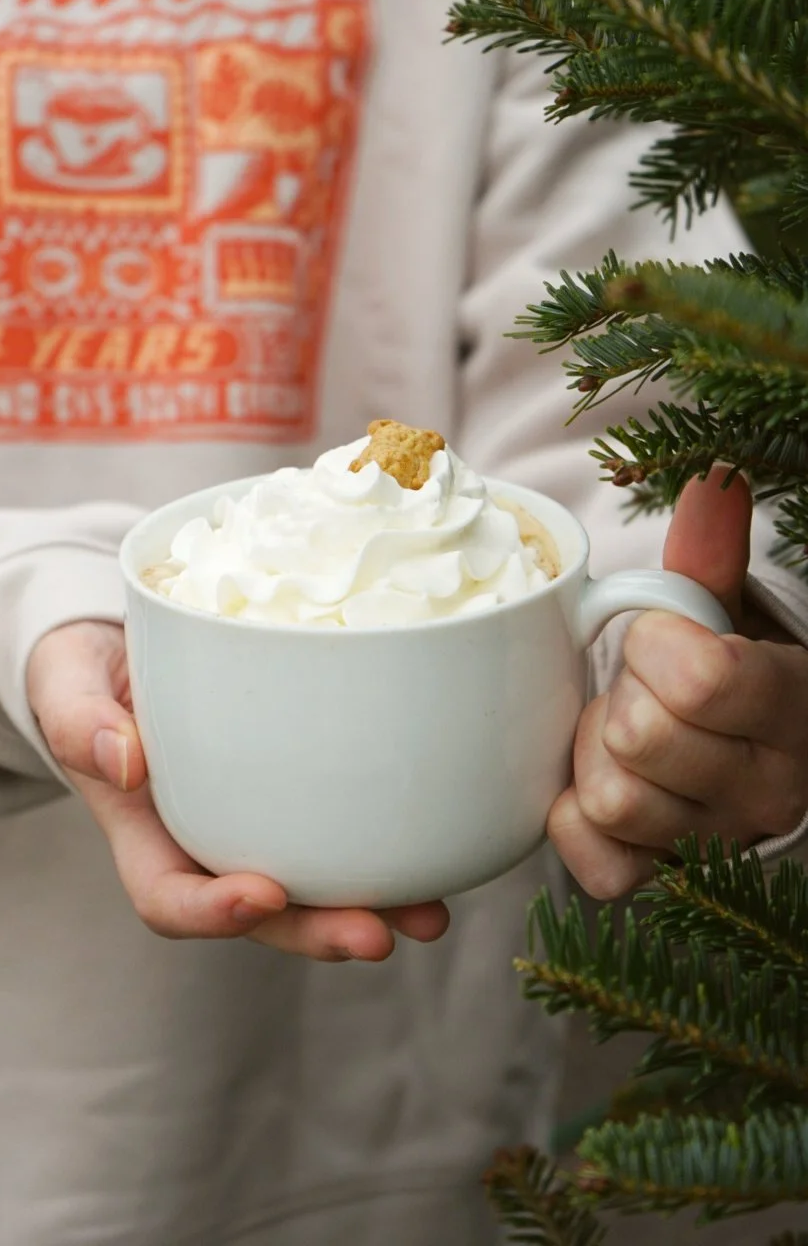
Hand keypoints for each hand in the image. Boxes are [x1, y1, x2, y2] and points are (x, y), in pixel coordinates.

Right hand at [27, 621, 450, 959]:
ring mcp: (251, 825)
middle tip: (376, 936)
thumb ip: (80, 719)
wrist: (116, 646)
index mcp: (141, 833)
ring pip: (313, 886)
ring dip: (371, 907)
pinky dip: (387, 849)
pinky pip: (337, 833)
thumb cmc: (81, 668)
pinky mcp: (293, 793)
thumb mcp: (65, 681)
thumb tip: (125, 761)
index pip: (170, 899)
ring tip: (430, 916)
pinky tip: (435, 848)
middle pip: (261, 914)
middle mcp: (202, 844)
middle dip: (317, 933)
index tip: (263, 893)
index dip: (215, 913)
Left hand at [548, 469, 807, 898]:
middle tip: (634, 687)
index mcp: (791, 709)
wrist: (746, 759)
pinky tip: (595, 782)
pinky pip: (589, 855)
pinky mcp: (656, 878)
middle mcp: (765, 788)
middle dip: (620, 695)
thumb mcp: (725, 611)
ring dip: (595, 754)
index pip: (704, 680)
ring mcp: (711, 839)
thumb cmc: (725, 674)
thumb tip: (711, 481)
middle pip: (641, 736)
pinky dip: (573, 817)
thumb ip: (710, 553)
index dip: (655, 644)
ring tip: (618, 732)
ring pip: (612, 796)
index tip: (656, 636)